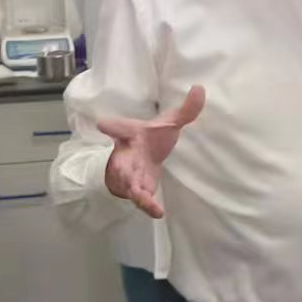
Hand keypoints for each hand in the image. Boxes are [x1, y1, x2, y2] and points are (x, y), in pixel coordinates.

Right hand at [98, 86, 205, 218]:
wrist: (145, 158)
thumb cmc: (153, 139)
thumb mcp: (169, 124)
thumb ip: (186, 110)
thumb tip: (200, 88)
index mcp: (130, 136)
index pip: (119, 129)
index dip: (112, 128)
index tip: (102, 124)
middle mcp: (127, 157)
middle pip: (119, 163)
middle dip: (121, 168)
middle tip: (122, 169)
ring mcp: (131, 176)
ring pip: (129, 184)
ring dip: (135, 191)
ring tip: (143, 198)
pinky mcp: (139, 190)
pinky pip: (141, 200)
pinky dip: (148, 206)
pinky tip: (158, 212)